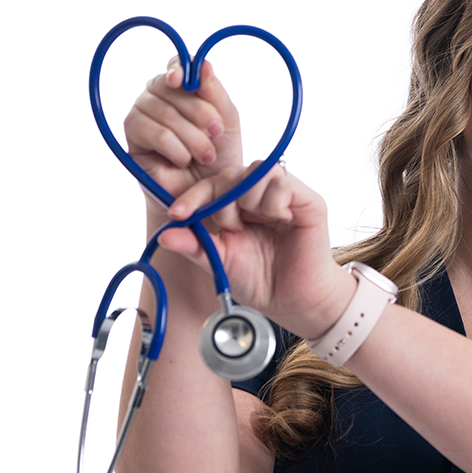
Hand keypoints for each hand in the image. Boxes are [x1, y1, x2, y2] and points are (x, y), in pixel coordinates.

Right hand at [124, 57, 243, 220]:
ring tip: (205, 155)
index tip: (183, 80)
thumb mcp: (226, 121)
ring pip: (163, 111)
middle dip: (199, 111)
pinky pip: (153, 132)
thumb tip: (203, 64)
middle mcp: (156, 96)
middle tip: (215, 132)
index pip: (175, 65)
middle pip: (168, 86)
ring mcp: (141, 115)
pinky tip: (183, 160)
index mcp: (179, 88)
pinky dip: (175, 148)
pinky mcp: (132, 139)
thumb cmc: (219, 157)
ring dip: (192, 136)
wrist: (207, 196)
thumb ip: (215, 93)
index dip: (178, 68)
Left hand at [158, 162, 355, 339]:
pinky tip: (276, 219)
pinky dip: (272, 199)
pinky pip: (283, 182)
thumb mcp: (221, 262)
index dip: (193, 196)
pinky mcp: (308, 201)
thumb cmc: (261, 281)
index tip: (178, 214)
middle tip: (228, 226)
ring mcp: (285, 197)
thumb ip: (195, 246)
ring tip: (252, 223)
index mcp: (238, 208)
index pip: (212, 186)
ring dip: (247, 196)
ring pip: (257, 171)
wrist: (294, 302)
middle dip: (221, 198)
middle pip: (232, 173)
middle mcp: (261, 198)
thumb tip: (163, 234)